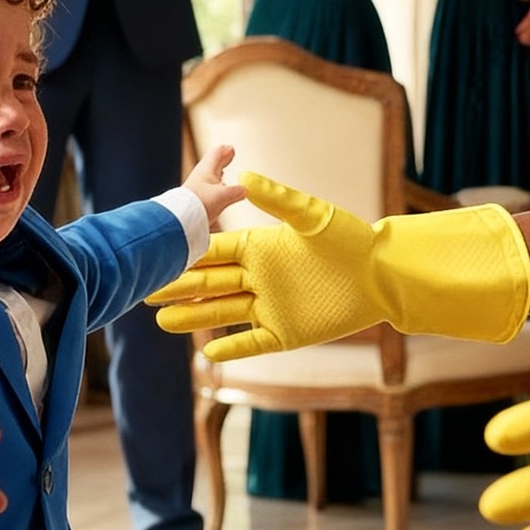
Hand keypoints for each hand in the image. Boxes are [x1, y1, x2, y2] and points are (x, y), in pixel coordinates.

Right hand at [150, 171, 529, 356]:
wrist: (383, 275)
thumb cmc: (353, 241)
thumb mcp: (315, 218)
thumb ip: (280, 200)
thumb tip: (248, 176)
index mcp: (261, 247)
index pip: (216, 252)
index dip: (188, 257)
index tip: (158, 256)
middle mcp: (259, 278)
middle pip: (211, 284)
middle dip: (179, 288)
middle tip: (145, 292)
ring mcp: (270, 307)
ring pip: (224, 314)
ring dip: (194, 318)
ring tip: (162, 322)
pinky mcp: (286, 333)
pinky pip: (253, 342)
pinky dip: (232, 347)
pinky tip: (207, 352)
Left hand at [181, 141, 240, 229]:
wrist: (182, 218)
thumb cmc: (198, 203)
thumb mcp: (223, 195)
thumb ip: (236, 192)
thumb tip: (245, 190)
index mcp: (207, 169)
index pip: (217, 153)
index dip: (225, 150)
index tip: (230, 147)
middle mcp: (201, 176)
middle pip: (214, 163)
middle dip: (223, 159)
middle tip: (229, 153)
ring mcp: (198, 187)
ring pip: (210, 175)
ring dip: (219, 172)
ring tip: (223, 171)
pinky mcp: (196, 198)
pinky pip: (208, 188)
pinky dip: (215, 185)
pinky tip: (217, 191)